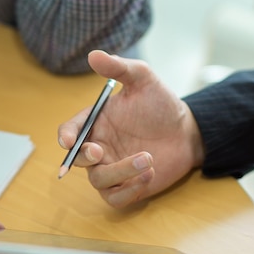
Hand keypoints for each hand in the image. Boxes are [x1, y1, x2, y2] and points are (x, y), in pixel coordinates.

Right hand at [58, 50, 204, 207]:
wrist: (187, 130)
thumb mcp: (142, 79)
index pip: (69, 132)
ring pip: (99, 181)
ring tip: (149, 158)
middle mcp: (99, 147)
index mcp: (95, 123)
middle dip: (84, 157)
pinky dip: (130, 190)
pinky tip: (150, 174)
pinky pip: (116, 198)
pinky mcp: (128, 187)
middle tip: (100, 151)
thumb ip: (119, 67)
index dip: (65, 137)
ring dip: (120, 172)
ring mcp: (112, 169)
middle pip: (78, 160)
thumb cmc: (160, 104)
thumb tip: (93, 55)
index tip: (69, 140)